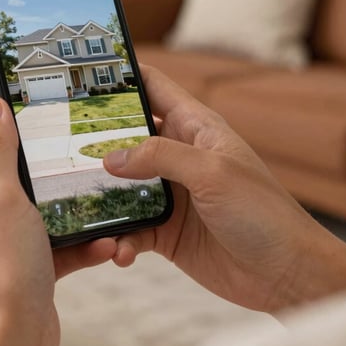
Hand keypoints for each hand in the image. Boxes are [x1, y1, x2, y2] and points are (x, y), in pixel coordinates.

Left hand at [0, 96, 116, 345]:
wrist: (14, 341)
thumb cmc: (0, 273)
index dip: (16, 118)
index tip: (50, 101)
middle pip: (26, 169)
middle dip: (58, 162)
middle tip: (88, 148)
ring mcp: (11, 236)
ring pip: (52, 205)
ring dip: (80, 208)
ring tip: (106, 203)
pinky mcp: (34, 260)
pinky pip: (66, 241)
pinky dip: (86, 243)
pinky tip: (106, 245)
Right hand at [104, 66, 345, 313]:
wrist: (286, 275)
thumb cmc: (263, 214)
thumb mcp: (211, 173)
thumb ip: (159, 157)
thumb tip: (110, 158)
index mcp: (195, 128)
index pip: (153, 87)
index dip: (122, 74)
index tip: (82, 70)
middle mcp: (179, 156)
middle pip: (126, 136)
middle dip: (95, 139)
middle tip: (58, 142)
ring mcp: (171, 194)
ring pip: (121, 184)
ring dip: (102, 196)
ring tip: (82, 206)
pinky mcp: (166, 230)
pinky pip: (131, 227)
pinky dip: (120, 238)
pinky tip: (119, 250)